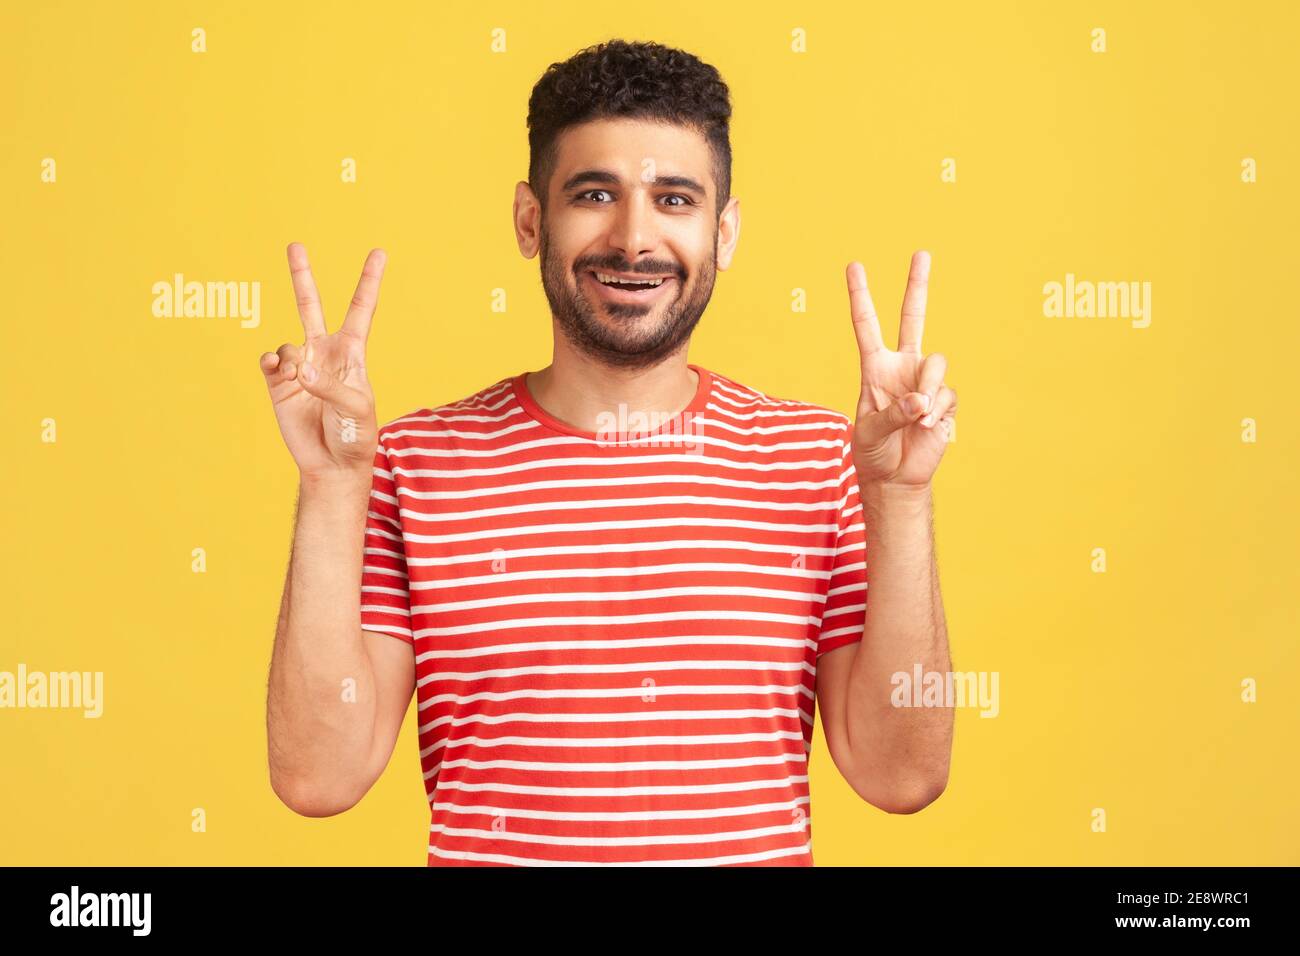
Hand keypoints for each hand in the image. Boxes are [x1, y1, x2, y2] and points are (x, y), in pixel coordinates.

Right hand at [259, 243, 386, 481]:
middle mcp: (324, 353)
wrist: (332, 464)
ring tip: (302, 381)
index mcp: (352, 353)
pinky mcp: (279, 384)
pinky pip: (270, 361)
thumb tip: (301, 369)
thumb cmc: (355, 435)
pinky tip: (280, 372)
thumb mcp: (356, 409)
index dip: (369, 280)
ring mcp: (300, 366)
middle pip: (311, 306)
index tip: (379, 252)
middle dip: (302, 276)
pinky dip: (272, 363)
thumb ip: (331, 386)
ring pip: (288, 343)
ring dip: (293, 359)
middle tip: (295, 245)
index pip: (361, 309)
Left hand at [846, 251, 956, 489]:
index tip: (854, 265)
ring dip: (929, 385)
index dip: (860, 296)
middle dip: (917, 286)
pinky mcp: (944, 399)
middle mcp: (902, 366)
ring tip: (920, 415)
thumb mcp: (870, 432)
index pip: (866, 325)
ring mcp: (925, 381)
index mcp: (874, 367)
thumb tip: (922, 399)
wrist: (895, 478)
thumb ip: (893, 412)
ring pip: (937, 361)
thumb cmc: (873, 453)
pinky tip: (928, 427)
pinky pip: (947, 392)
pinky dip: (937, 409)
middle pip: (913, 318)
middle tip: (921, 253)